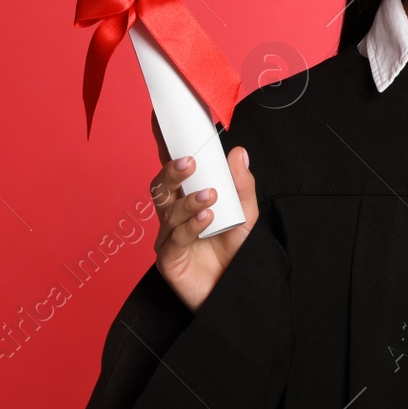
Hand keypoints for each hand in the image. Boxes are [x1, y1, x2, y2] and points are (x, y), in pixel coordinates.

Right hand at [148, 112, 259, 312]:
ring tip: (210, 196)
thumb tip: (238, 151)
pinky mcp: (168, 259)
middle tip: (189, 162)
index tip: (160, 117)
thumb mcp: (247, 215)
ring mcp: (167, 236)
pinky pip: (174, 237)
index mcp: (188, 196)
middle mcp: (173, 213)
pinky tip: (206, 219)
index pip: (174, 165)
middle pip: (160, 185)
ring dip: (189, 200)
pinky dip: (191, 225)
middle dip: (172, 171)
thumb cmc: (236, 252)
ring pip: (167, 209)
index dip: (165, 142)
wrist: (236, 292)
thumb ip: (242, 185)